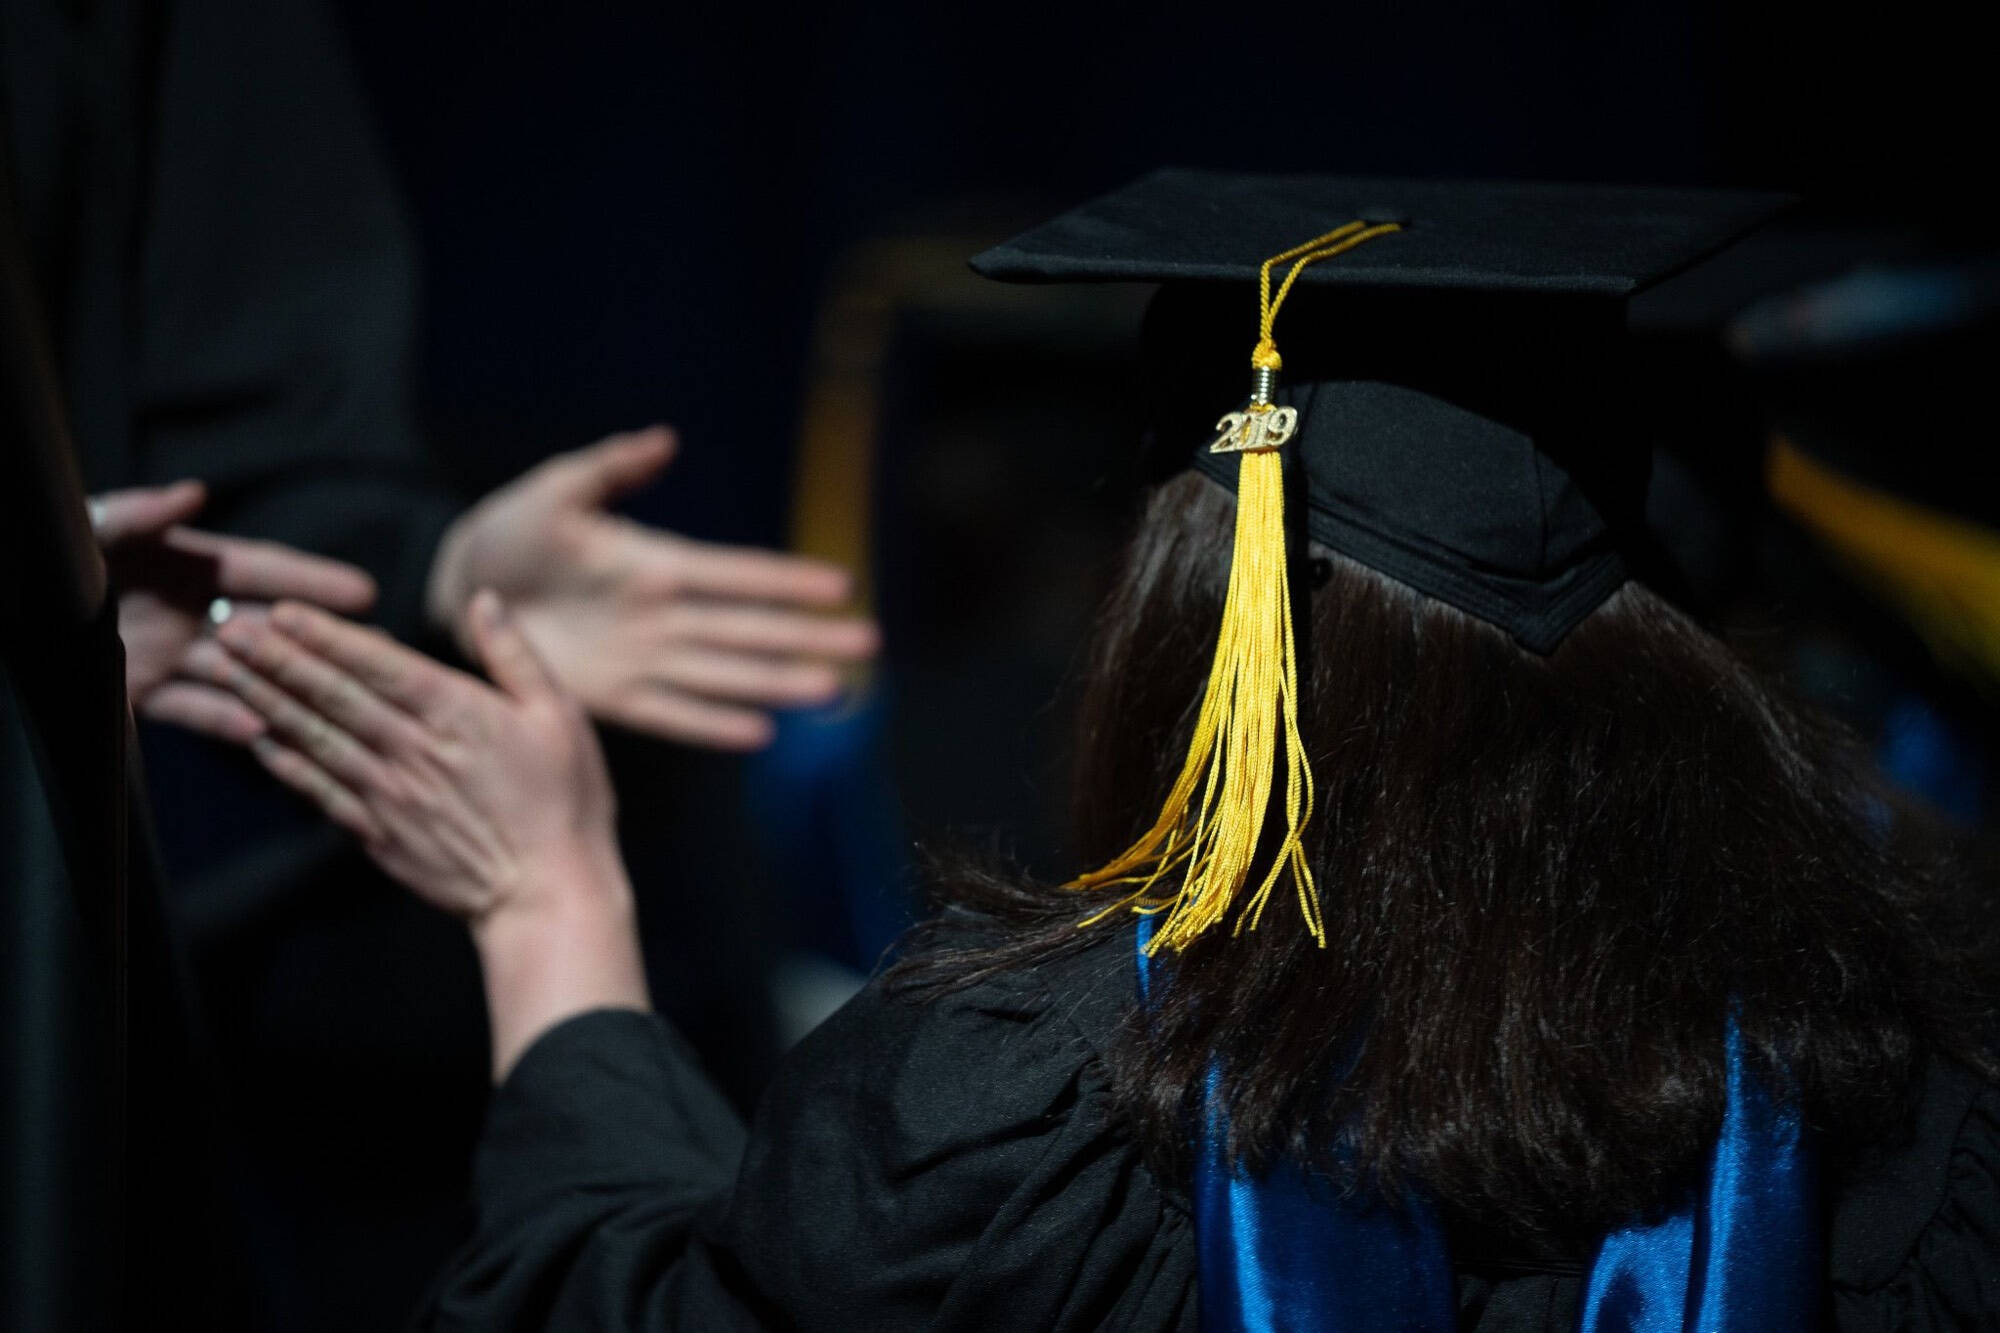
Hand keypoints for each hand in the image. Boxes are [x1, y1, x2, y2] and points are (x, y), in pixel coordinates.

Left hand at [92, 480, 377, 740]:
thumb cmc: (38, 561)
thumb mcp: (84, 531)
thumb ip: (132, 515)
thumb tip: (193, 495)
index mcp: (177, 561)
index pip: (259, 570)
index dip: (311, 581)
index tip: (364, 593)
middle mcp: (180, 608)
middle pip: (264, 627)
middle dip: (318, 642)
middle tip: (377, 658)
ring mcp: (162, 653)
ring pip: (238, 674)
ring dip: (283, 686)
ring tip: (336, 703)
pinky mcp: (135, 694)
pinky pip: (191, 711)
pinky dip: (224, 722)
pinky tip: (262, 731)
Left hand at [195, 593, 646, 1076]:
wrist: (548, 894)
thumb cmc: (566, 803)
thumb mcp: (560, 716)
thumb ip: (515, 655)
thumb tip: (484, 599)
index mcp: (458, 714)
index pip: (378, 664)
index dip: (326, 635)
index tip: (282, 610)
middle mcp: (413, 750)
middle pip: (333, 696)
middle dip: (278, 659)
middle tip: (229, 630)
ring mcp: (390, 795)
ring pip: (317, 739)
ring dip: (269, 703)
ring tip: (228, 673)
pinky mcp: (379, 833)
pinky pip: (322, 791)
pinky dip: (287, 764)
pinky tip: (259, 741)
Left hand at [425, 427, 877, 749]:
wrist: (463, 588)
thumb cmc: (513, 530)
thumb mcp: (557, 490)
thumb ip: (612, 468)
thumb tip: (663, 441)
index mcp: (658, 564)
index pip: (739, 574)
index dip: (788, 579)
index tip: (843, 584)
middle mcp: (664, 616)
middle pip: (751, 630)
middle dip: (809, 636)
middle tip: (868, 646)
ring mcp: (643, 660)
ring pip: (725, 676)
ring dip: (778, 683)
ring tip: (832, 692)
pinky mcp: (611, 698)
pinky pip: (671, 715)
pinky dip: (711, 724)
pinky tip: (759, 733)